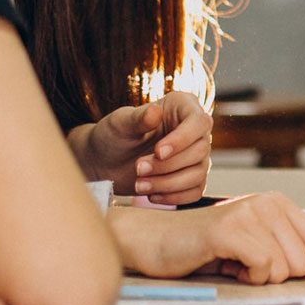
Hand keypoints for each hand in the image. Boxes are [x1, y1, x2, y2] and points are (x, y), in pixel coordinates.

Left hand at [75, 92, 211, 203]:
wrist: (104, 161)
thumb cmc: (113, 135)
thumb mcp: (120, 123)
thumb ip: (138, 118)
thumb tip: (155, 112)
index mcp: (182, 107)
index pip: (198, 122)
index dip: (182, 140)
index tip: (158, 152)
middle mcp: (195, 130)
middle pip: (200, 151)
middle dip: (167, 165)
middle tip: (138, 168)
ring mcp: (195, 155)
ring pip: (198, 174)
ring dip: (168, 184)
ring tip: (139, 184)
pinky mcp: (191, 178)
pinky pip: (195, 192)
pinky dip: (173, 197)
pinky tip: (151, 195)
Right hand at [110, 192, 304, 284]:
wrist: (156, 240)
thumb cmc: (206, 247)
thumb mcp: (259, 245)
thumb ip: (298, 248)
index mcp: (280, 204)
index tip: (277, 267)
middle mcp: (269, 203)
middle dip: (280, 275)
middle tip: (249, 264)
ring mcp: (249, 213)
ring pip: (286, 267)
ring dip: (260, 278)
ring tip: (234, 262)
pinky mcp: (229, 230)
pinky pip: (263, 266)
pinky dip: (247, 277)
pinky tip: (227, 265)